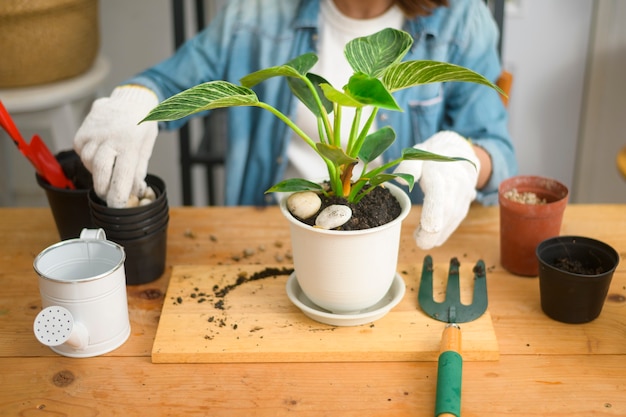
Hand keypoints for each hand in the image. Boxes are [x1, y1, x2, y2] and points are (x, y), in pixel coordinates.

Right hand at [74, 85, 158, 207]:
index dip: (117, 196)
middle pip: (100, 173)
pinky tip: (100, 152)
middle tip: (109, 195)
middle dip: (104, 189)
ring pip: (89, 163)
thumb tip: (133, 192)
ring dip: (97, 171)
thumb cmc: (141, 125)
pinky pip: (82, 153)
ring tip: (109, 164)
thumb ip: (138, 171)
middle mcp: (109, 138)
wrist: (130, 100)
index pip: (121, 177)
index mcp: (129, 144)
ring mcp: (93, 134)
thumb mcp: (146, 148)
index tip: (116, 207)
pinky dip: (89, 158)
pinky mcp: (82, 132)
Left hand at [394, 131, 479, 249]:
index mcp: (439, 175)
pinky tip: (433, 236)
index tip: (423, 230)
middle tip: (419, 242)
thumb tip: (401, 182)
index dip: (432, 215)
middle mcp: (454, 187)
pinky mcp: (465, 204)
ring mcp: (462, 196)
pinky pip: (455, 221)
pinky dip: (444, 231)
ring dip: (438, 235)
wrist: (459, 152)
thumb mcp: (417, 154)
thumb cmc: (432, 155)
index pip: (438, 197)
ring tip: (421, 239)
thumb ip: (408, 167)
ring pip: (452, 220)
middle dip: (433, 233)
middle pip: (446, 214)